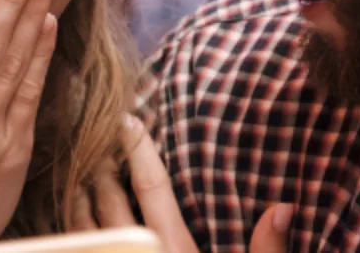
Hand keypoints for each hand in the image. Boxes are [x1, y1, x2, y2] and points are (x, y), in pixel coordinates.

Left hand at [82, 116, 292, 252]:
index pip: (153, 189)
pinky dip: (76, 227)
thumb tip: (283, 208)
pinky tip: (77, 219)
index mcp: (174, 250)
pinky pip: (80, 246)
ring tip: (78, 172)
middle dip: (103, 168)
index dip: (139, 152)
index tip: (127, 120)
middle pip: (112, 203)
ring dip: (81, 197)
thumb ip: (266, 251)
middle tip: (97, 137)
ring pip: (87, 227)